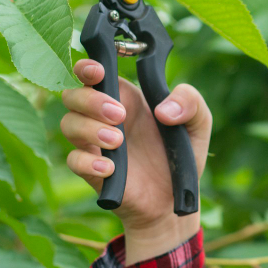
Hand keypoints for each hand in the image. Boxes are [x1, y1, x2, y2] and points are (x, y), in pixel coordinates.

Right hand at [61, 59, 210, 261]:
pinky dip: (88, 162)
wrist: (174, 200)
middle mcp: (104, 117)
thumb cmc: (180, 156)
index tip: (97, 70)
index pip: (94, 73)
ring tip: (118, 142)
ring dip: (90, 129)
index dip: (88, 66)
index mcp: (127, 98)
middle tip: (120, 115)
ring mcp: (95, 144)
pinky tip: (110, 168)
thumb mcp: (199, 124)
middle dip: (91, 100)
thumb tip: (164, 110)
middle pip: (73, 95)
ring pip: (69, 124)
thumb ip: (191, 102)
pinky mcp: (92, 171)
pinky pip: (73, 160)